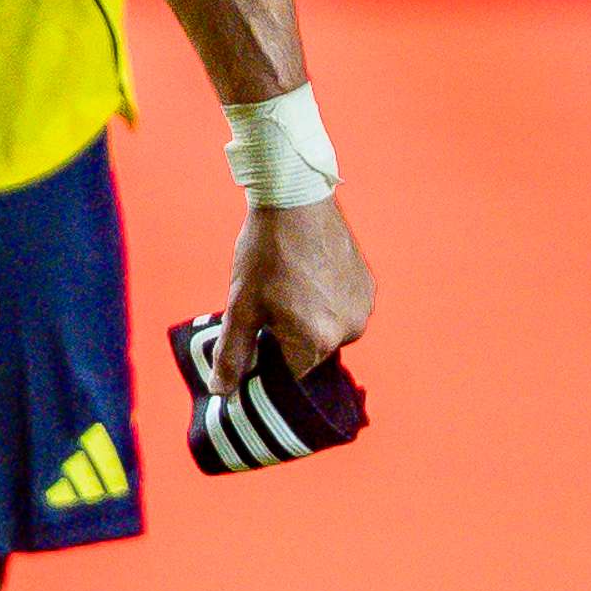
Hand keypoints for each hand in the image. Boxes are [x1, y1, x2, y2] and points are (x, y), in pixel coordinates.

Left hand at [219, 197, 372, 388]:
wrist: (296, 199)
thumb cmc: (265, 252)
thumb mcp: (241, 305)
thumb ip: (233, 352)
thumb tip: (221, 391)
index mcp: (317, 341)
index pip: (293, 376)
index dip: (271, 362)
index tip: (257, 342)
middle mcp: (349, 331)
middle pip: (312, 353)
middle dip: (288, 338)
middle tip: (269, 306)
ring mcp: (363, 308)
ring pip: (329, 330)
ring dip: (309, 319)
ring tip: (287, 286)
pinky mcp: (368, 286)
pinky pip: (344, 308)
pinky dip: (326, 301)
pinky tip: (307, 276)